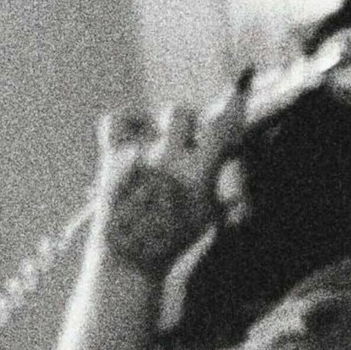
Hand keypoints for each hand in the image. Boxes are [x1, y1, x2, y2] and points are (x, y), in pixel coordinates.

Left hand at [91, 74, 248, 276]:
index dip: (232, 106)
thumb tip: (234, 153)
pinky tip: (140, 133)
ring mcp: (137, 154)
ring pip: (158, 116)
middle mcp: (165, 157)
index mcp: (196, 173)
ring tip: (167, 146)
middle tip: (195, 139)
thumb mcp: (210, 213)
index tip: (238, 93)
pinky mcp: (112, 156)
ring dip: (167, 126)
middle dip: (192, 122)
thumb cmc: (176, 239)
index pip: (219, 126)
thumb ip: (222, 180)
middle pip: (182, 113)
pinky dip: (131, 120)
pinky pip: (117, 120)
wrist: (130, 256)